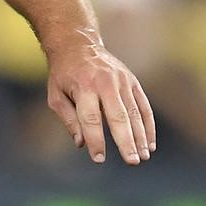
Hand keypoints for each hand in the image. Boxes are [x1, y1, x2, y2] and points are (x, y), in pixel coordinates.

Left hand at [47, 45, 155, 165]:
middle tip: (132, 161)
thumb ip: (69, 119)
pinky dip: (148, 125)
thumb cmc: (63, 74)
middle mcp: (105, 83)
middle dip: (125, 141)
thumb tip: (82, 143)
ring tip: (143, 156)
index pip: (90, 118)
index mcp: (83, 87)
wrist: (77, 44)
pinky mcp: (131, 81)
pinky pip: (143, 105)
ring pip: (134, 112)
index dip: (95, 140)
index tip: (98, 158)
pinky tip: (150, 144)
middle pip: (117, 116)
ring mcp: (121, 80)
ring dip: (140, 136)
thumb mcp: (55, 95)